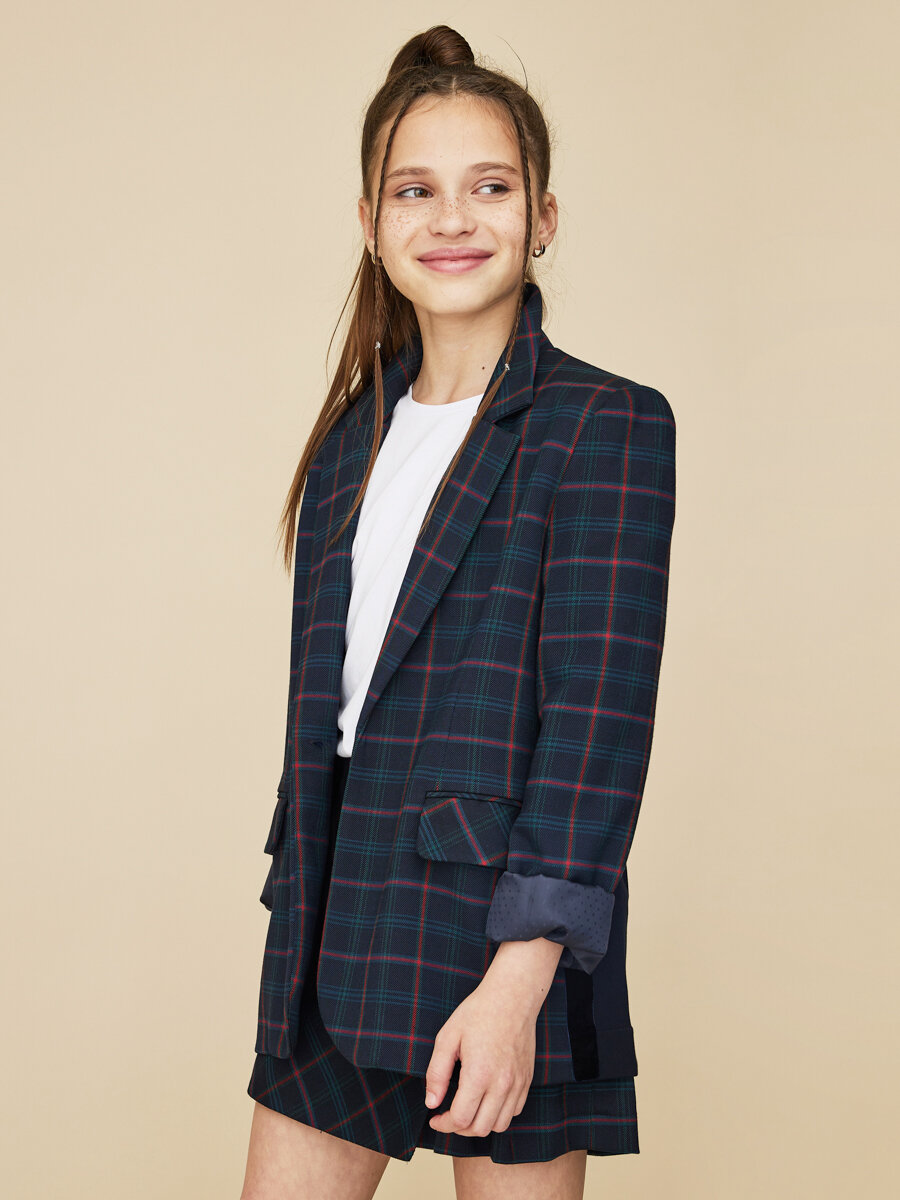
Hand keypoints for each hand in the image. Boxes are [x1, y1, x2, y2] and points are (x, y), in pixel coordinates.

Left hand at [423, 938, 562, 1136]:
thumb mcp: (448, 1037)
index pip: (461, 1119)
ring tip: (467, 1110)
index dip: (443, 1124)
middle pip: (480, 1128)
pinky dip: (499, 1114)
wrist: (513, 996)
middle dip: (459, 1128)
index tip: (434, 1117)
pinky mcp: (527, 1079)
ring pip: (499, 1125)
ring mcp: (517, 1083)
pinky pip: (515, 1111)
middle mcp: (501, 1084)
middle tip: (448, 1115)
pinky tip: (487, 1099)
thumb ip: (437, 1073)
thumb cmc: (478, 1013)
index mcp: (479, 1074)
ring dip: (480, 1124)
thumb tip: (431, 1103)